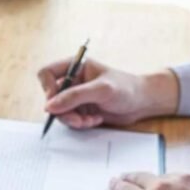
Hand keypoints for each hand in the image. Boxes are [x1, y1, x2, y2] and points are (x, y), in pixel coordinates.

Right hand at [37, 59, 179, 127]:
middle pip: (52, 97)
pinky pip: (70, 120)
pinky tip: (95, 120)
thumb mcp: (101, 90)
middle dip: (63, 111)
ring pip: (60, 111)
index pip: (47, 73)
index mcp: (75, 66)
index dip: (47, 88)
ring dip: (73, 120)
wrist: (142, 103)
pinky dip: (80, 123)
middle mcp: (73, 81)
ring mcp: (77, 96)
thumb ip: (74, 97)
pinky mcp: (82, 109)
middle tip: (77, 119)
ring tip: (89, 121)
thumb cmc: (127, 88)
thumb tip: (50, 106)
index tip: (55, 103)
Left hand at [102, 172, 189, 189]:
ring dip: (117, 186)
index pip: (162, 177)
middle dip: (131, 179)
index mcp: (184, 181)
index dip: (153, 183)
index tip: (148, 184)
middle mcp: (162, 186)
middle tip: (122, 179)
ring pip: (125, 189)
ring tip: (112, 186)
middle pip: (140, 179)